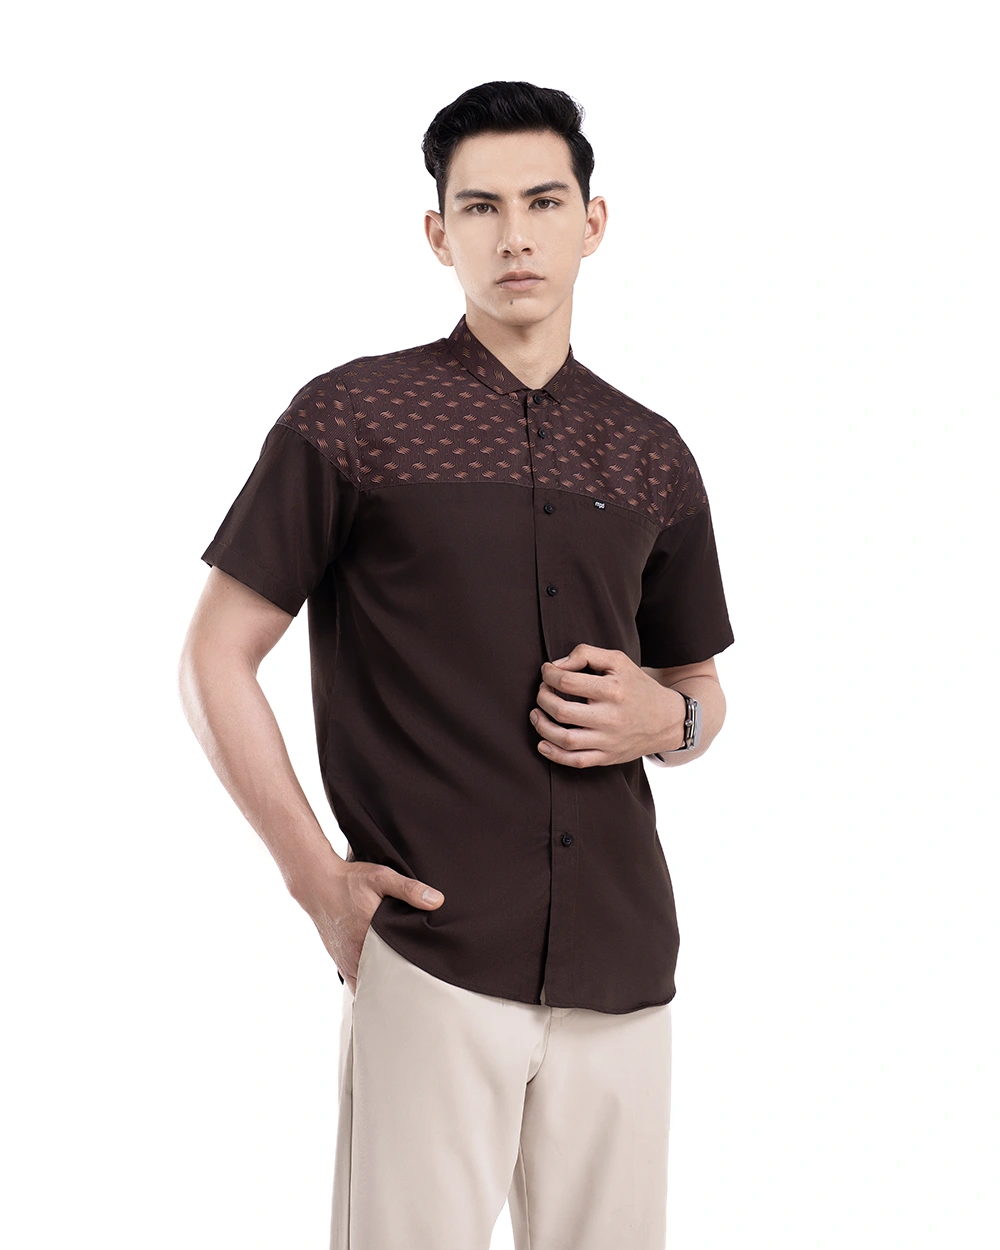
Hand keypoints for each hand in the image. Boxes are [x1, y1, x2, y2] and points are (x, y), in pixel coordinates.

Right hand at [292, 859, 443, 992]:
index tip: (426, 984)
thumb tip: (437, 900)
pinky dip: (367, 985)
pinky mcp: (339, 960)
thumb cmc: (350, 881)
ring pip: (367, 987)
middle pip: (382, 984)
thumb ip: (409, 889)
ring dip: (382, 988)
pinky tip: (381, 984)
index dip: (411, 981)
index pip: (394, 973)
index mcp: (369, 939)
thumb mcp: (381, 878)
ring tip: (403, 989)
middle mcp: (355, 955)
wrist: (317, 883)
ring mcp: (345, 961)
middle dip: (400, 988)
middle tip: (420, 989)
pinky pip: (355, 982)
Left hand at [530, 643, 686, 767]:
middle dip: (542, 698)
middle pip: (561, 711)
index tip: (547, 672)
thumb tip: (558, 665)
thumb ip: (586, 654)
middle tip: (542, 691)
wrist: (667, 720)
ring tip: (536, 714)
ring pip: (565, 739)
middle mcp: (610, 717)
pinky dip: (554, 755)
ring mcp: (609, 740)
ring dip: (542, 726)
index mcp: (613, 690)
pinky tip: (542, 744)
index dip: (549, 674)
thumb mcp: (618, 661)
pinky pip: (575, 761)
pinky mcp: (608, 757)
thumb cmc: (637, 686)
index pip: (567, 682)